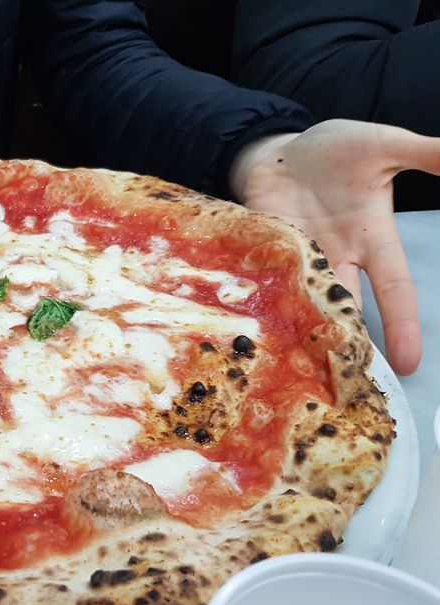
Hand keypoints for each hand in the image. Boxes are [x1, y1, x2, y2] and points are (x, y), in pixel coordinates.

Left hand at [230, 119, 439, 375]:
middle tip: (348, 386)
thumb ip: (423, 153)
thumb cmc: (336, 150)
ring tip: (302, 375)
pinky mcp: (260, 252)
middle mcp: (334, 257)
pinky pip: (261, 282)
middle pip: (347, 309)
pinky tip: (255, 334)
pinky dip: (260, 302)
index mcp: (371, 239)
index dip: (403, 324)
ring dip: (304, 332)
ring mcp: (295, 258)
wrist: (279, 148)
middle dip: (350, 344)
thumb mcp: (384, 146)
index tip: (410, 364)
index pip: (393, 289)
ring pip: (303, 303)